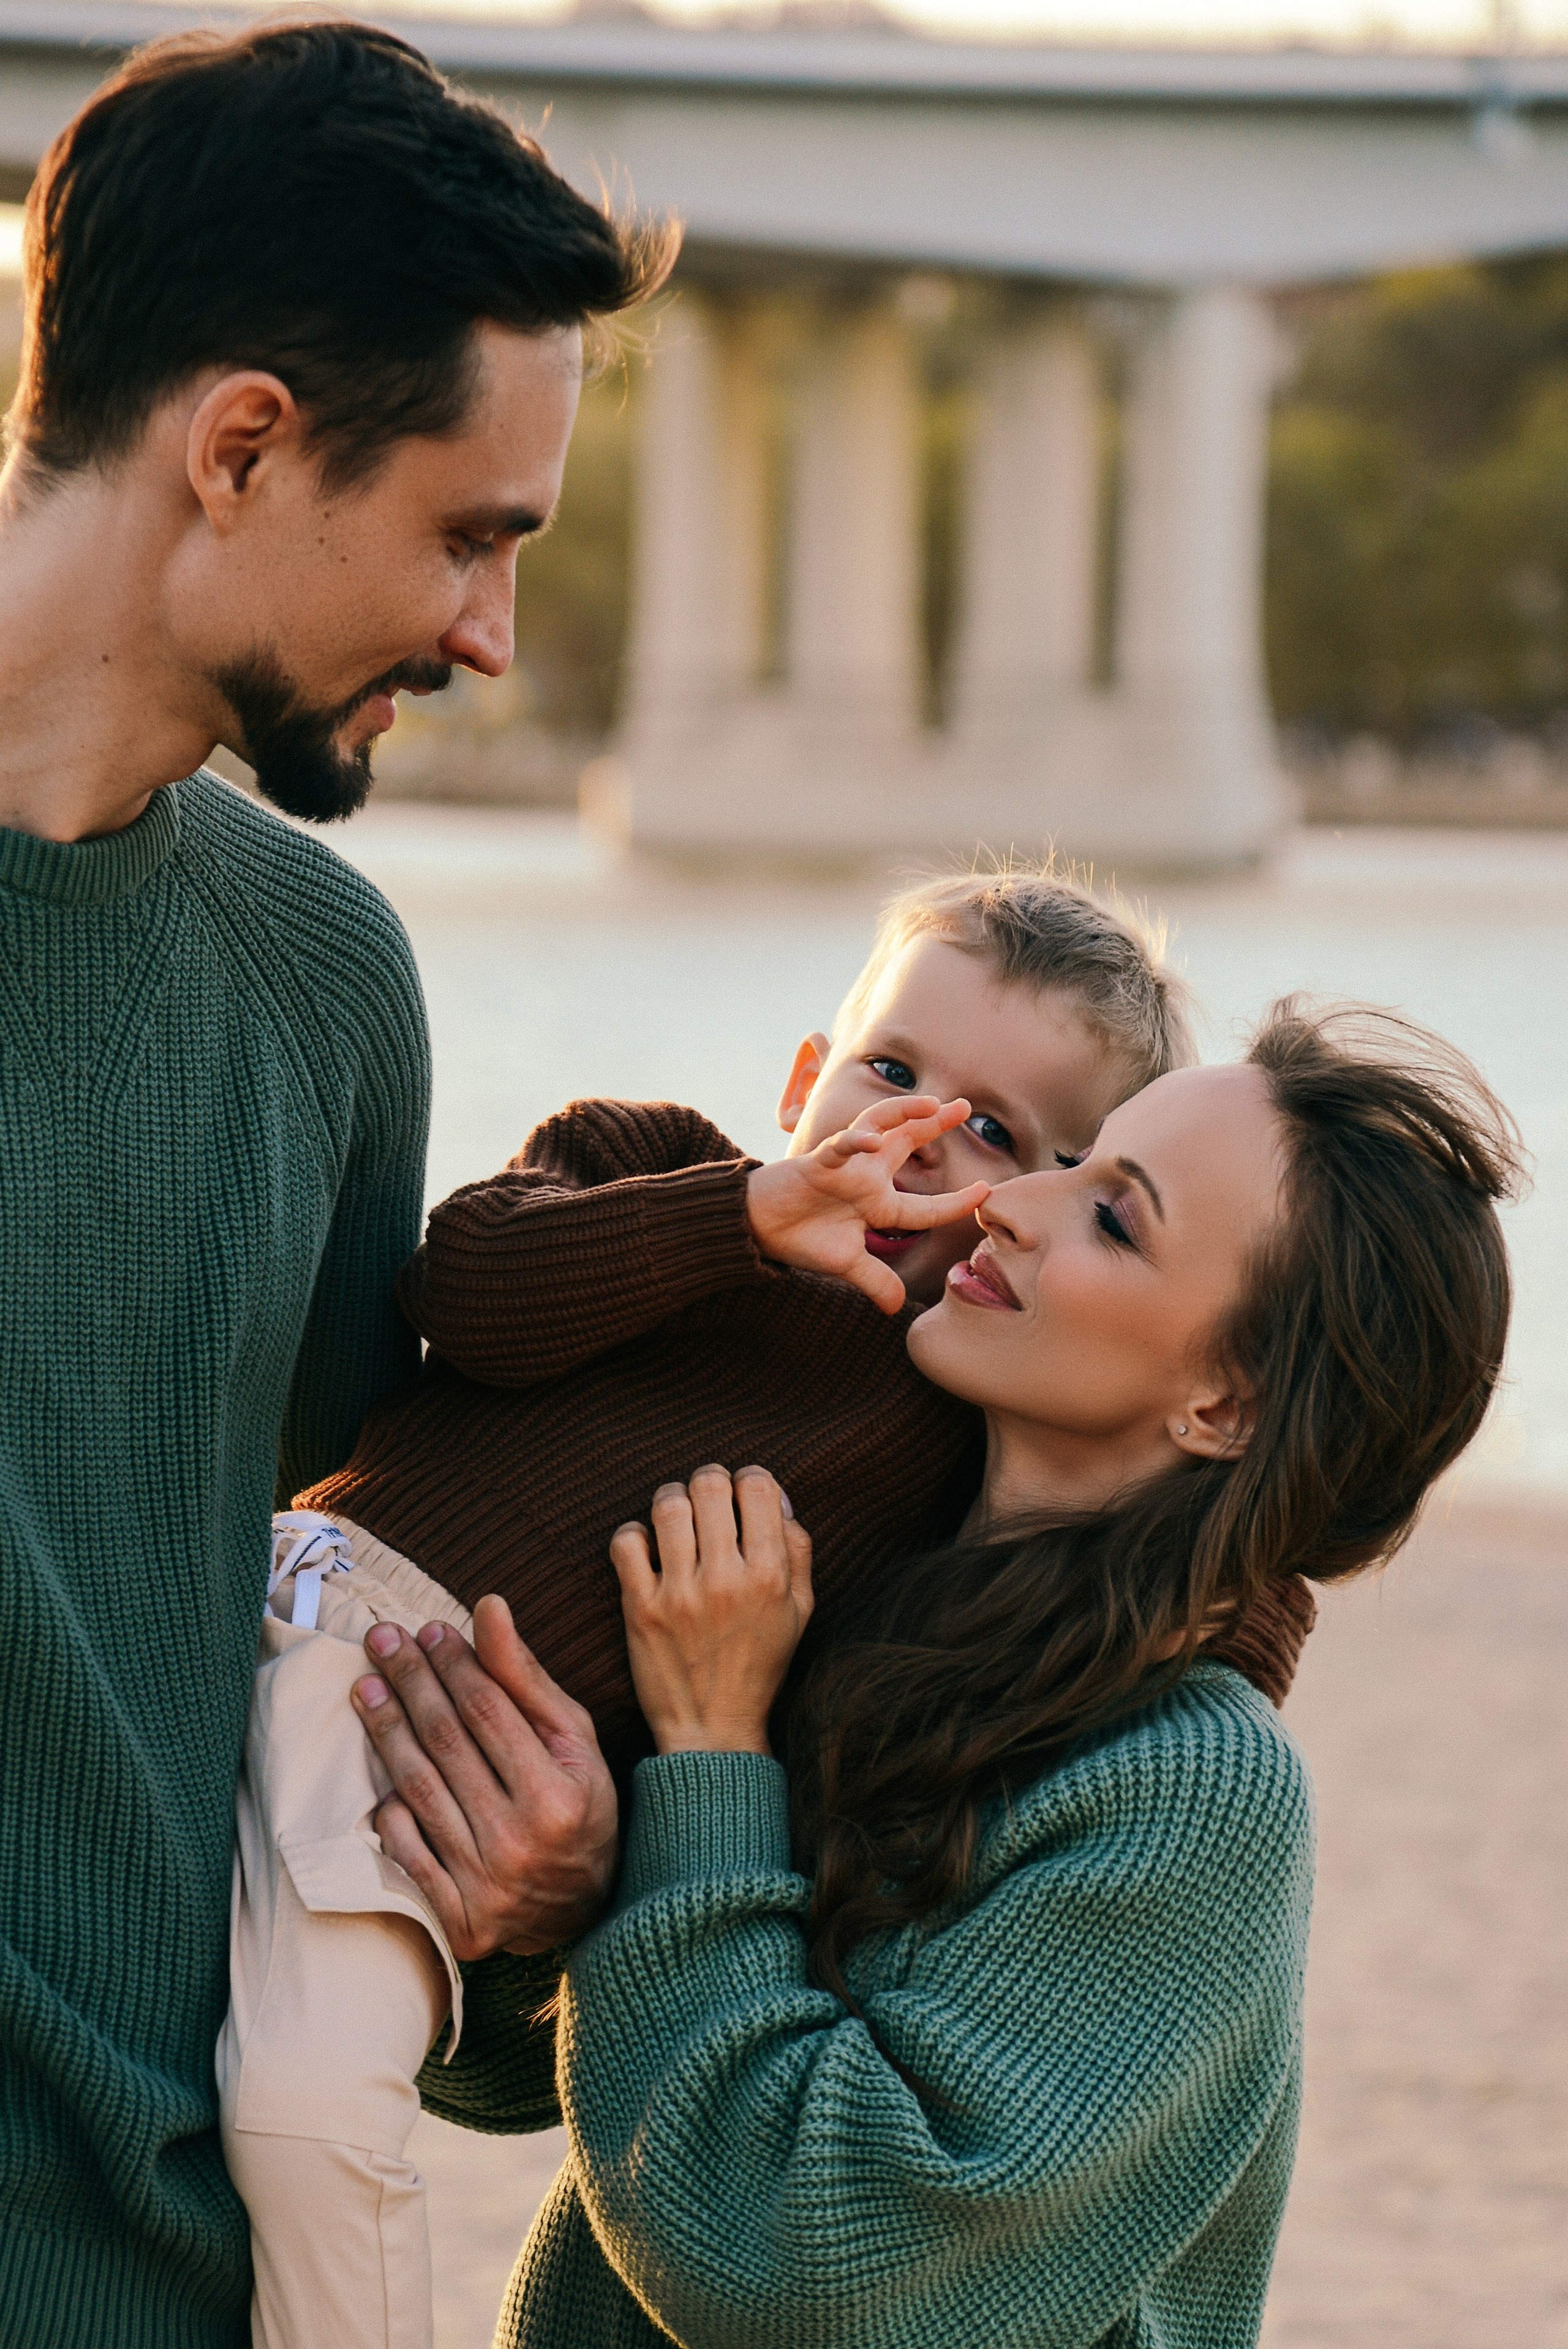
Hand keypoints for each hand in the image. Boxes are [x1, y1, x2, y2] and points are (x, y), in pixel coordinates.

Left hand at [352, 1594, 618, 1959]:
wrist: (585, 1909)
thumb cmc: (581, 1805)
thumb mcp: (574, 1738)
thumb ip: (527, 1677)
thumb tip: (488, 1608)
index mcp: (558, 1796)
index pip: (488, 1711)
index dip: (454, 1664)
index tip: (429, 1629)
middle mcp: (519, 1843)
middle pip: (446, 1743)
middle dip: (410, 1681)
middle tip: (382, 1639)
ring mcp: (485, 1886)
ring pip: (419, 1789)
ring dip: (386, 1731)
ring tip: (366, 1686)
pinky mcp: (458, 1919)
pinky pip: (406, 1851)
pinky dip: (389, 1809)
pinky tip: (376, 1768)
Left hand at [610, 1466, 813, 1755]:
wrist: (713, 1731)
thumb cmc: (759, 1666)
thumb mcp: (799, 1611)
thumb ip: (797, 1550)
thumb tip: (778, 1500)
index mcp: (770, 1577)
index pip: (758, 1487)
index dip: (748, 1479)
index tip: (741, 1495)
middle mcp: (727, 1580)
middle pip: (709, 1486)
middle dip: (709, 1482)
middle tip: (707, 1500)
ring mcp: (680, 1594)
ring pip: (667, 1506)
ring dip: (671, 1501)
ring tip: (675, 1519)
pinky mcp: (640, 1609)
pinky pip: (627, 1542)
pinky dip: (633, 1534)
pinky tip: (646, 1548)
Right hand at [746, 1096, 990, 1312]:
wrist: (757, 1228)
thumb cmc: (801, 1239)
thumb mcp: (846, 1265)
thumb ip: (875, 1280)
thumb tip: (898, 1308)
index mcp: (877, 1203)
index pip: (926, 1205)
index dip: (957, 1202)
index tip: (986, 1191)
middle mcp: (867, 1178)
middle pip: (909, 1142)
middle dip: (935, 1123)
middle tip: (965, 1107)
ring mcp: (845, 1166)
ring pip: (878, 1127)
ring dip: (903, 1113)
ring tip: (930, 1104)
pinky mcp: (818, 1163)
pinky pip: (838, 1146)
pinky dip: (853, 1141)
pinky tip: (868, 1140)